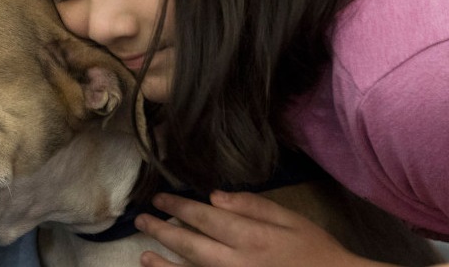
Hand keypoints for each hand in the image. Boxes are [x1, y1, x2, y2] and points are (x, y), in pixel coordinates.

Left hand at [134, 191, 385, 266]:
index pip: (204, 218)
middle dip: (162, 231)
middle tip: (141, 219)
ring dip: (164, 265)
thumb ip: (254, 206)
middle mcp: (237, 263)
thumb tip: (215, 196)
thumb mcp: (292, 220)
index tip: (159, 199)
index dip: (178, 207)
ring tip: (143, 256)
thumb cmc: (316, 252)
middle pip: (190, 246)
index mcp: (251, 237)